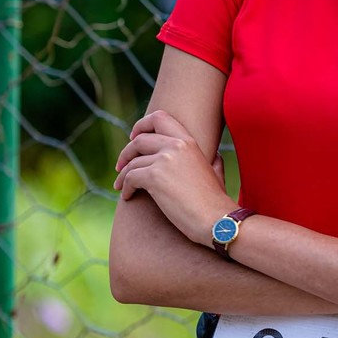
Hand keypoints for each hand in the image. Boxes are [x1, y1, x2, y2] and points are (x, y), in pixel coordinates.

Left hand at [113, 109, 237, 246]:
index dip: (142, 125)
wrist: (216, 219)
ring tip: (121, 186)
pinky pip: (130, 177)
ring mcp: (164, 160)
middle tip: (121, 166)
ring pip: (132, 162)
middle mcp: (176, 145)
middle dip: (126, 153)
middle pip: (139, 140)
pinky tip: (127, 197)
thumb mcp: (216, 173)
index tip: (134, 137)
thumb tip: (216, 157)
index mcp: (189, 142)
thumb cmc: (216, 201)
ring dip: (123, 175)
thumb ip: (213, 160)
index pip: (160, 118)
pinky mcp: (154, 178)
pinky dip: (125, 187)